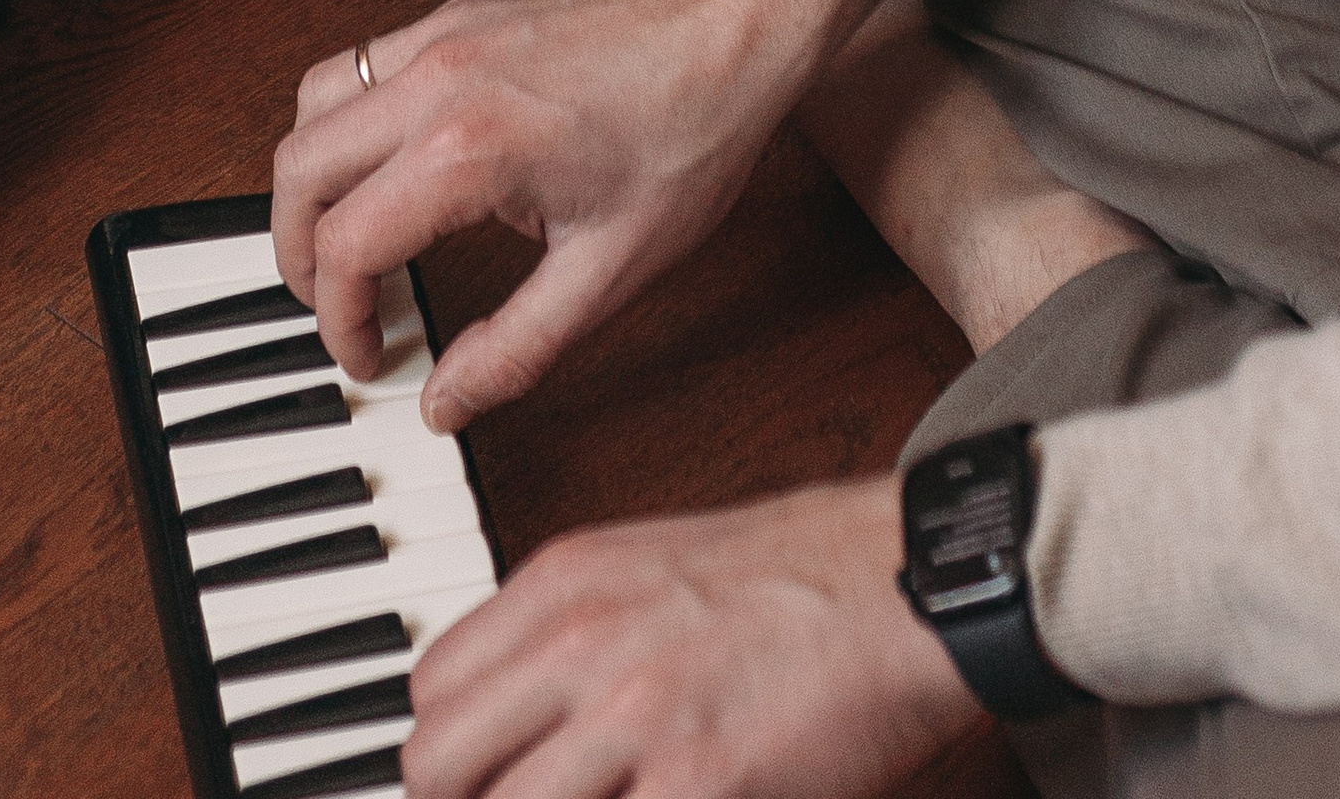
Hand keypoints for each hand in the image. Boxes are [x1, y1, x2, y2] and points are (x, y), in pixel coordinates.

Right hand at [273, 0, 872, 431]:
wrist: (736, 17)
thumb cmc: (691, 131)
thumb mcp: (612, 271)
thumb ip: (515, 348)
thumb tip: (444, 402)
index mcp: (466, 149)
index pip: (344, 247)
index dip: (342, 321)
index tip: (370, 354)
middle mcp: (436, 77)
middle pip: (297, 168)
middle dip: (295, 254)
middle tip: (337, 308)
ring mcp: (441, 29)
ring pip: (317, 101)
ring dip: (312, 178)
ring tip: (350, 239)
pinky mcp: (459, 6)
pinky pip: (365, 62)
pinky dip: (350, 123)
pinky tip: (399, 168)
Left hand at [404, 477, 980, 798]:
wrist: (908, 581)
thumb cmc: (800, 572)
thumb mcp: (651, 562)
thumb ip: (570, 627)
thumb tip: (515, 708)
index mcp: (564, 582)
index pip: (430, 691)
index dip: (443, 758)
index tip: (470, 786)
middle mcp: (581, 644)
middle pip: (437, 765)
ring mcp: (636, 719)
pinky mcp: (697, 785)